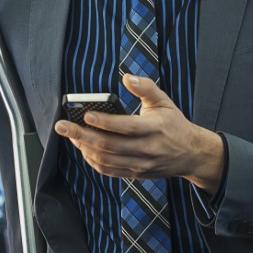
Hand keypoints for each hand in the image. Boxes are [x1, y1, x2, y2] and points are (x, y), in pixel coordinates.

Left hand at [54, 75, 225, 194]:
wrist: (191, 154)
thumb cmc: (175, 124)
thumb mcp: (165, 101)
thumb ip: (146, 88)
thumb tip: (126, 78)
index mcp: (154, 129)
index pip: (125, 127)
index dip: (104, 122)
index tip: (86, 114)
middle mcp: (147, 149)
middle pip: (109, 145)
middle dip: (81, 135)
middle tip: (61, 126)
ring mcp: (140, 164)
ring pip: (106, 160)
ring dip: (84, 148)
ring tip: (70, 136)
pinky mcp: (136, 174)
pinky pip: (110, 171)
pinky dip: (93, 161)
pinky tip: (84, 149)